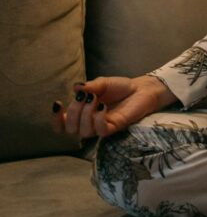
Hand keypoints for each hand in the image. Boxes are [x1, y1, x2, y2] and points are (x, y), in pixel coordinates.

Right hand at [51, 75, 177, 139]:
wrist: (140, 89)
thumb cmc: (119, 87)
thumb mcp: (101, 84)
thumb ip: (88, 87)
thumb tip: (75, 87)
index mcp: (82, 113)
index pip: (62, 125)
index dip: (55, 119)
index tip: (58, 103)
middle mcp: (89, 123)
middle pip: (70, 129)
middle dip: (73, 112)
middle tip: (84, 96)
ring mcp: (101, 127)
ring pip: (84, 132)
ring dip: (86, 113)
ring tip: (95, 98)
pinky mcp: (114, 128)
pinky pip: (101, 131)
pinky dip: (98, 118)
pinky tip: (103, 106)